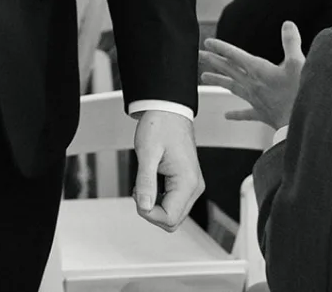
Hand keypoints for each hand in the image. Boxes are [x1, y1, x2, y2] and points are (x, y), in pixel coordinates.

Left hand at [132, 110, 201, 231]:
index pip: (169, 218)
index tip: (137, 196)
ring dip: (154, 204)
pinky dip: (157, 198)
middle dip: (151, 210)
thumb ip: (146, 182)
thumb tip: (144, 207)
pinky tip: (149, 183)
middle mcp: (194, 186)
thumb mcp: (147, 153)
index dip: (148, 213)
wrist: (168, 111)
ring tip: (143, 183)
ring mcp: (191, 185)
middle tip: (139, 190)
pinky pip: (172, 201)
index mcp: (187, 182)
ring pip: (172, 213)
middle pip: (172, 220)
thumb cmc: (160, 126)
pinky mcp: (186, 182)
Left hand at [199, 22, 304, 129]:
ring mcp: (256, 99)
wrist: (301, 123)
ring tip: (204, 77)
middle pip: (228, 69)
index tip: (207, 42)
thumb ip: (291, 43)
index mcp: (259, 70)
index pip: (235, 55)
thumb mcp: (298, 64)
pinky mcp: (262, 113)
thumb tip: (287, 24)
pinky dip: (236, 114)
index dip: (221, 47)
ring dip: (219, 80)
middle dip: (213, 60)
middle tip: (199, 54)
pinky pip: (246, 113)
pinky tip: (227, 115)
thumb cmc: (299, 94)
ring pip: (232, 87)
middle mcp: (252, 84)